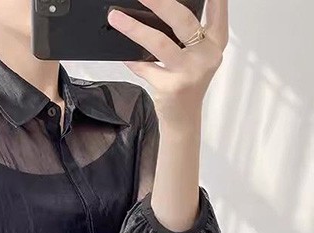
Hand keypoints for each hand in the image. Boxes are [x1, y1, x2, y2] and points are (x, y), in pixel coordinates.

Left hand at [107, 0, 227, 125]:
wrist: (184, 120)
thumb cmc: (187, 83)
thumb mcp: (195, 56)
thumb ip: (186, 35)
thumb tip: (157, 10)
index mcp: (215, 42)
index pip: (217, 8)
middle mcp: (206, 55)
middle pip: (182, 20)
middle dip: (160, 2)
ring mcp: (189, 72)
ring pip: (159, 43)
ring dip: (134, 28)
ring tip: (115, 17)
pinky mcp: (171, 87)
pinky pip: (144, 67)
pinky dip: (131, 59)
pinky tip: (122, 54)